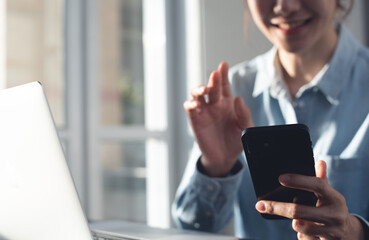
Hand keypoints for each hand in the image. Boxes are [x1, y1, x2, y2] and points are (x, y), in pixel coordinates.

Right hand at [184, 62, 252, 176]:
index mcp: (228, 103)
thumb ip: (244, 114)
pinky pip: (190, 108)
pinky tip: (196, 104)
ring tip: (204, 90)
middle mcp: (214, 104)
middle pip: (212, 87)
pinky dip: (191, 104)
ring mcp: (204, 111)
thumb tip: (238, 98)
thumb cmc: (236, 141)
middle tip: (216, 74)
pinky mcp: (195, 120)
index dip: (224, 74)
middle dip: (213, 79)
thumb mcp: (246, 128)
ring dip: (199, 89)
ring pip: (197, 94)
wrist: (225, 158)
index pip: (224, 85)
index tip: (223, 64)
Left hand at [255, 160, 364, 239]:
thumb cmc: (331, 208)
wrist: (348, 233)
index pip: (317, 185)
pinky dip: (301, 235)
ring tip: (297, 220)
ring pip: (299, 226)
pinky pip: (304, 238)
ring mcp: (331, 231)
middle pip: (299, 210)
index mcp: (335, 198)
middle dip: (277, 207)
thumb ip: (321, 179)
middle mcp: (334, 214)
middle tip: (260, 205)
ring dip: (294, 223)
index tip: (280, 178)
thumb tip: (319, 162)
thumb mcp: (329, 194)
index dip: (298, 180)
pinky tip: (307, 232)